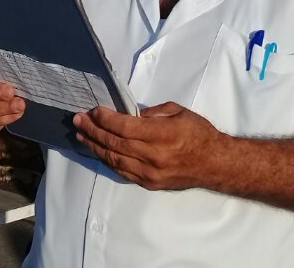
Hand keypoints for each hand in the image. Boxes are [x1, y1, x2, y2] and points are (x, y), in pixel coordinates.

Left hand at [73, 102, 227, 190]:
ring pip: (114, 159)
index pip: (125, 127)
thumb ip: (153, 112)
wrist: (216, 164)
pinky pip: (122, 171)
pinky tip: (98, 151)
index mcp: (163, 135)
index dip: (106, 119)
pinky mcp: (149, 183)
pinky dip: (108, 159)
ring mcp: (150, 173)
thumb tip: (129, 114)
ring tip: (81, 135)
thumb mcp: (178, 112)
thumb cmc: (199, 134)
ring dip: (95, 146)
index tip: (93, 111)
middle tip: (78, 120)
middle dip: (93, 130)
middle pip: (115, 143)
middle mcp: (154, 156)